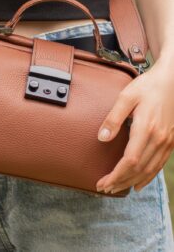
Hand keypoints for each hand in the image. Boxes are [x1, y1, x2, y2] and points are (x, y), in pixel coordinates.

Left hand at [95, 59, 173, 193]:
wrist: (171, 80)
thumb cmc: (147, 86)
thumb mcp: (126, 97)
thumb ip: (113, 118)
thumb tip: (101, 138)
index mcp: (146, 129)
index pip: (129, 161)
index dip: (115, 175)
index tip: (102, 182)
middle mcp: (159, 139)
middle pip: (138, 169)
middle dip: (121, 182)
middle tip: (105, 188)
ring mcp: (167, 141)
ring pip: (149, 170)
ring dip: (132, 182)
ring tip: (117, 188)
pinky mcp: (171, 141)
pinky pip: (159, 165)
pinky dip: (148, 177)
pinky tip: (139, 183)